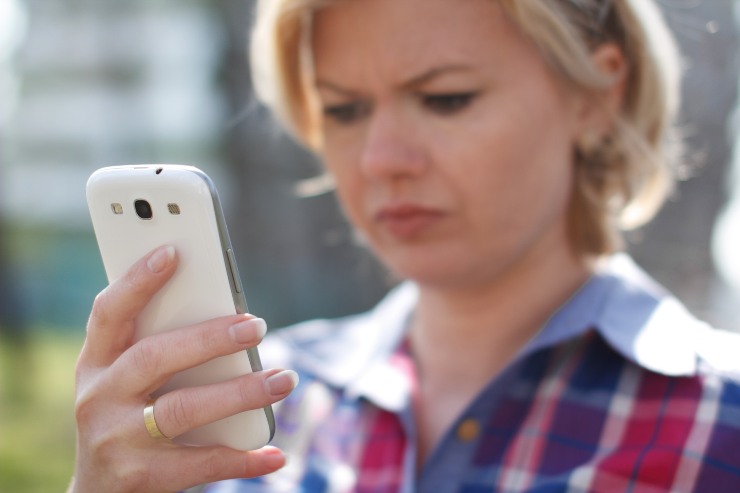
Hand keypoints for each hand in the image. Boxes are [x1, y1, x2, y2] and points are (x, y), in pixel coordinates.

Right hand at [69, 246, 296, 492]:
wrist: (99, 491)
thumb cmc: (126, 416)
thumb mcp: (125, 380)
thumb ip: (158, 347)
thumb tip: (227, 317)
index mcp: (95, 363)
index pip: (109, 313)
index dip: (137, 281)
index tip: (173, 252)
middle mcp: (99, 398)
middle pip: (155, 357)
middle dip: (209, 338)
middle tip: (257, 325)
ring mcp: (116, 440)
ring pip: (183, 409)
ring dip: (240, 393)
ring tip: (283, 379)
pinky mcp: (139, 478)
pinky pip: (200, 464)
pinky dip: (243, 458)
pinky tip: (274, 453)